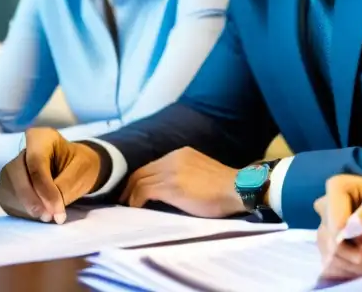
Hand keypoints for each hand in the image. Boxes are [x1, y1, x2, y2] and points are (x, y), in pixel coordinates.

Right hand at [0, 128, 101, 223]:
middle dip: (33, 200)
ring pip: (9, 189)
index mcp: (41, 137)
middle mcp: (22, 151)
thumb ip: (65, 185)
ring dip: (27, 208)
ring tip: (49, 217)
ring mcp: (11, 169)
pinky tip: (39, 213)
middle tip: (50, 217)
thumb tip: (49, 206)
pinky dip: (23, 211)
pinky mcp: (7, 187)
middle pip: (17, 175)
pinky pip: (8, 200)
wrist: (73, 168)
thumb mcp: (81, 170)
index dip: (45, 188)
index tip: (58, 210)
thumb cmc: (78, 165)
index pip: (35, 162)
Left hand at [121, 147, 243, 217]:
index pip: (152, 164)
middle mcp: (174, 157)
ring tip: (127, 207)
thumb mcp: (200, 172)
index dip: (140, 178)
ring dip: (131, 195)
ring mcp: (171, 171)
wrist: (237, 188)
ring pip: (140, 180)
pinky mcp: (171, 185)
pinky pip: (144, 190)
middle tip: (124, 200)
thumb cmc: (224, 187)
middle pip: (142, 170)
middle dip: (130, 186)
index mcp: (182, 153)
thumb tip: (170, 188)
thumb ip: (184, 174)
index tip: (134, 191)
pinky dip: (136, 200)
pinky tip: (136, 208)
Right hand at [314, 175, 361, 280]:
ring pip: (330, 257)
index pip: (332, 218)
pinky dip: (352, 273)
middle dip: (357, 256)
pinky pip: (332, 269)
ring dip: (357, 267)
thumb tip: (349, 226)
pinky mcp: (333, 252)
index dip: (345, 239)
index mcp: (340, 188)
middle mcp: (329, 208)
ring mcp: (329, 232)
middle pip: (330, 241)